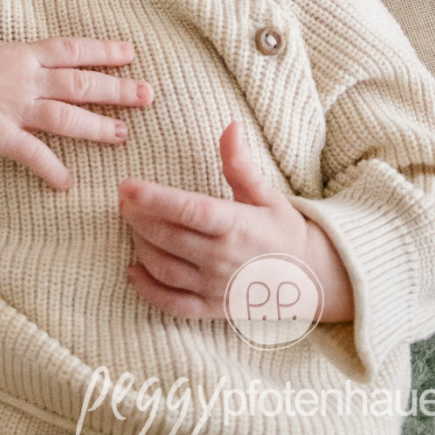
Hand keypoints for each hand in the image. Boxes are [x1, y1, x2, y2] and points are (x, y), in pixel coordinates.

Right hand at [0, 38, 150, 188]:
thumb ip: (17, 58)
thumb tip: (41, 57)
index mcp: (21, 55)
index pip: (70, 49)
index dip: (102, 51)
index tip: (130, 53)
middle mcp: (22, 78)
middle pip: (78, 82)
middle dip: (115, 88)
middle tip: (147, 95)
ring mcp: (11, 106)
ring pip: (63, 116)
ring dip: (95, 126)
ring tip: (121, 134)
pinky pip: (30, 153)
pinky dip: (50, 168)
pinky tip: (67, 182)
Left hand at [119, 122, 354, 320]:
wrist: (311, 279)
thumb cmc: (282, 231)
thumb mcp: (267, 195)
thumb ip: (241, 165)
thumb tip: (231, 126)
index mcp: (238, 226)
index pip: (191, 211)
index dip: (156, 199)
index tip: (127, 186)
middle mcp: (224, 258)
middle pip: (168, 238)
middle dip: (138, 217)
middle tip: (123, 200)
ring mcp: (217, 286)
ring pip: (164, 268)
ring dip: (140, 246)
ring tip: (133, 225)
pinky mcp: (211, 308)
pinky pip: (173, 304)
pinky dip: (148, 290)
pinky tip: (133, 271)